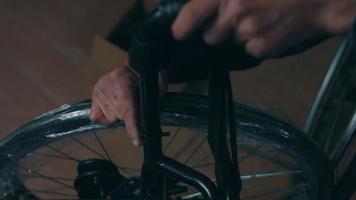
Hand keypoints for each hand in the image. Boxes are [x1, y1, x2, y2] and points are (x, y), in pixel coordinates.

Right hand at [90, 60, 166, 146]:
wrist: (136, 64)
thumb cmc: (148, 77)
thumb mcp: (156, 89)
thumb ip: (151, 105)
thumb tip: (148, 126)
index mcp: (125, 86)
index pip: (128, 113)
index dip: (133, 129)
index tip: (137, 142)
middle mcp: (109, 88)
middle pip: (119, 118)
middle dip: (128, 117)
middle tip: (134, 106)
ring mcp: (99, 90)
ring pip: (108, 118)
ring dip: (117, 115)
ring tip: (123, 103)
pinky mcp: (94, 92)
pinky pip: (95, 116)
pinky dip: (104, 115)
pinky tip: (111, 107)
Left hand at [172, 0, 354, 57]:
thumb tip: (207, 7)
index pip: (192, 13)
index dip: (182, 26)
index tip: (179, 32)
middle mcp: (235, 13)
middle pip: (210, 36)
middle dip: (218, 30)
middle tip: (237, 16)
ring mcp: (248, 33)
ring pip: (231, 43)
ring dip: (239, 34)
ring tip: (261, 17)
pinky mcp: (262, 48)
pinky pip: (249, 50)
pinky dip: (256, 43)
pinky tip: (271, 28)